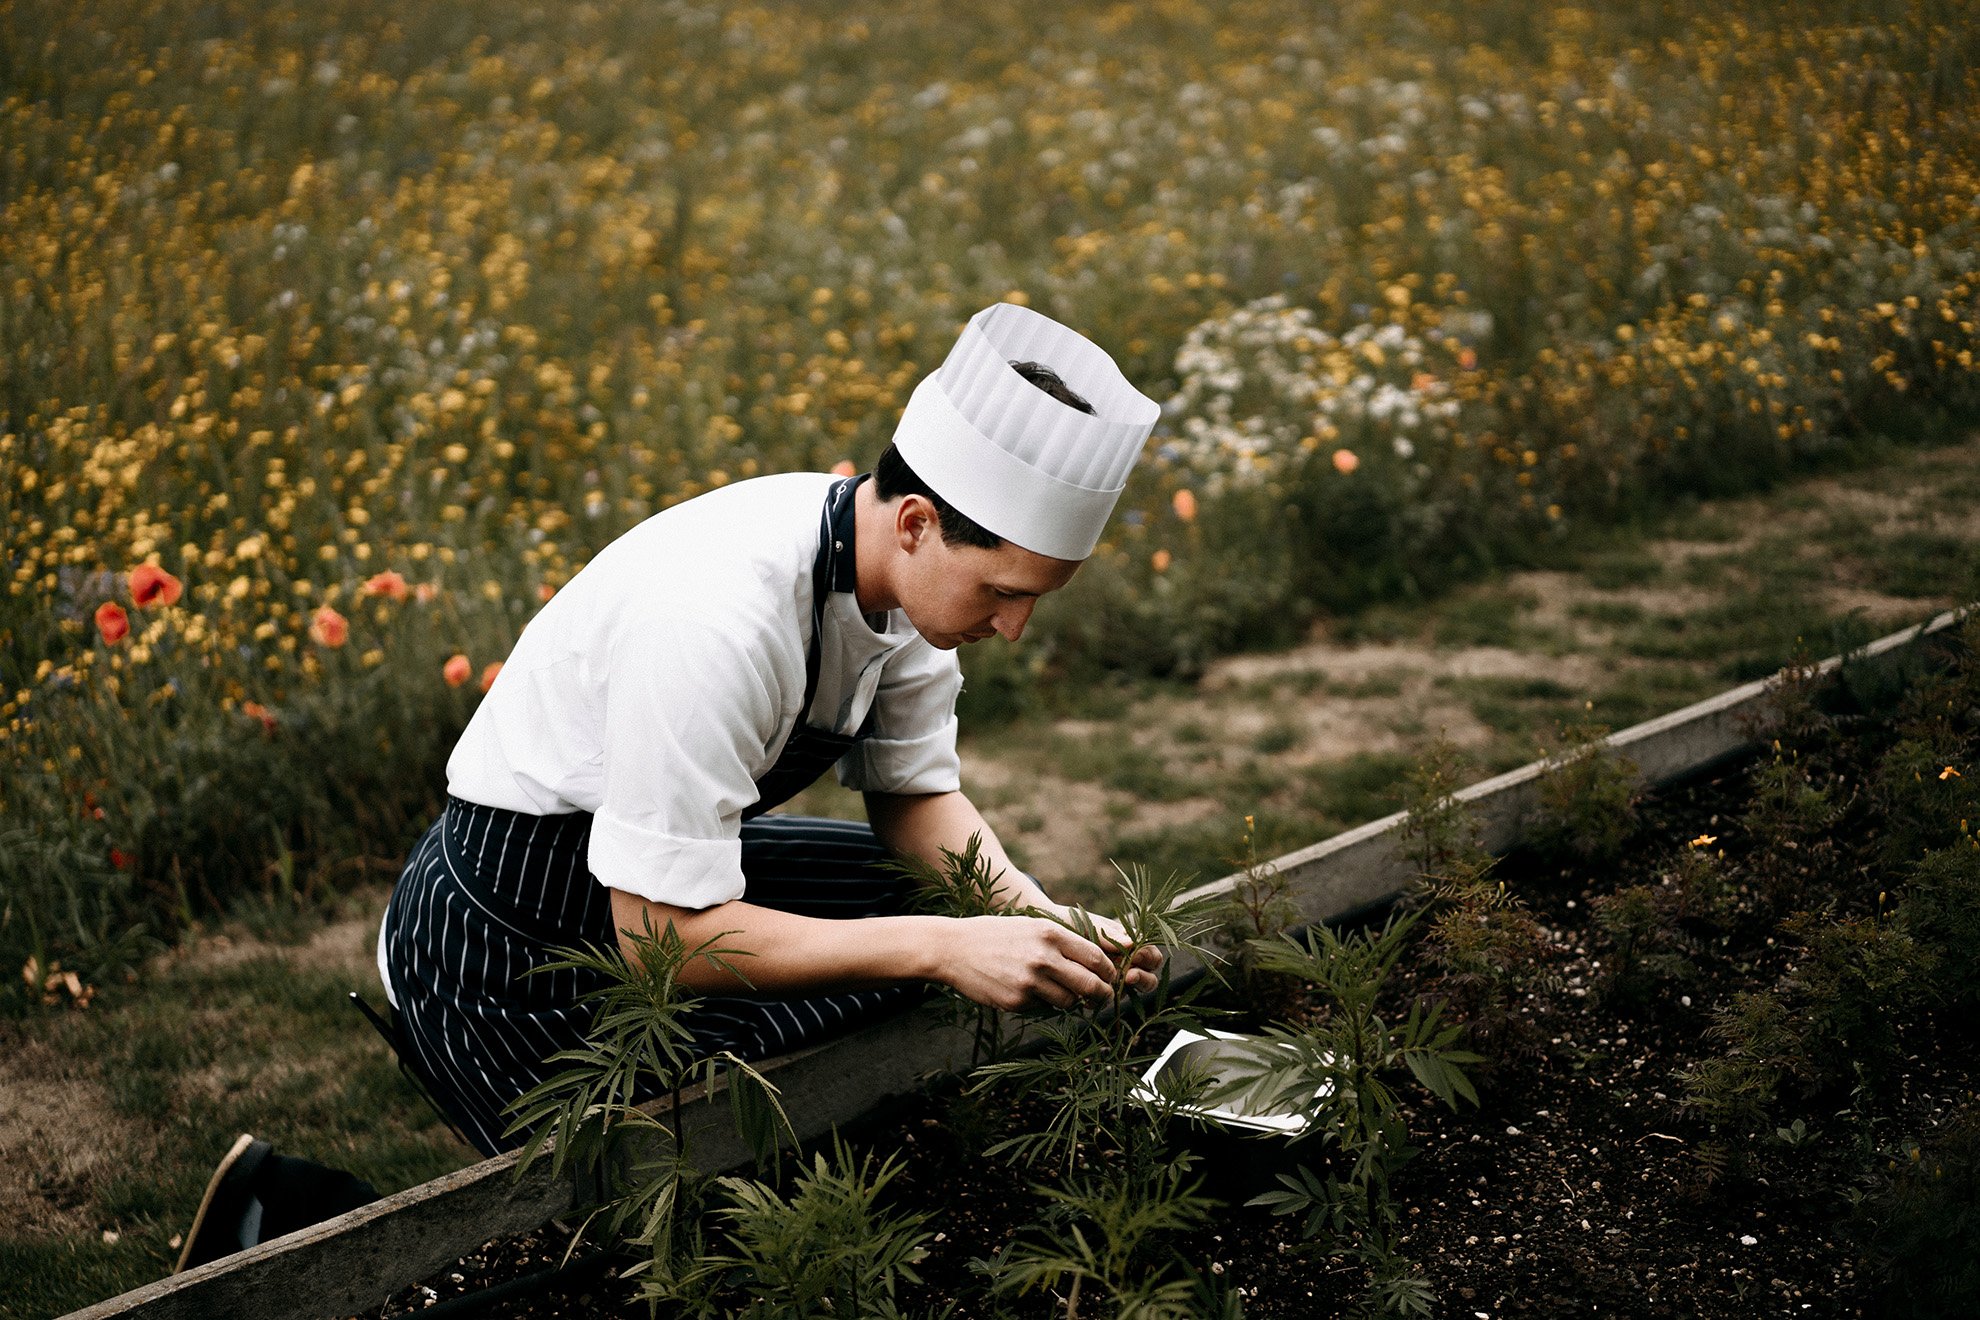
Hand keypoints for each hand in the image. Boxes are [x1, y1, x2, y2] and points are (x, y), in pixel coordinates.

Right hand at [938, 915, 1122, 1011]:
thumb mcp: (1032, 925)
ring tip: (1060, 991)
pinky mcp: (1016, 1001)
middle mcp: (1043, 958)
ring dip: (1071, 1000)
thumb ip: (1063, 941)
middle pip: (1090, 984)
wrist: (954, 949)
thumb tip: (1098, 962)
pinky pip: (1043, 1008)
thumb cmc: (997, 934)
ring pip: (1069, 1001)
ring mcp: (1029, 982)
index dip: (1109, 971)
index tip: (1111, 977)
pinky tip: (1028, 990)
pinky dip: (1043, 1003)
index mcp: (1050, 934)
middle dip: (1102, 994)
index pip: (1096, 957)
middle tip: (1103, 997)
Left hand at [1051, 904, 1164, 995]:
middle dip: (1142, 979)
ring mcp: (1112, 979)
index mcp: (1130, 946)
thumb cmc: (1072, 923)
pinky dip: (1099, 1000)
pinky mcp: (1094, 991)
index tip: (1136, 957)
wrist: (1044, 929)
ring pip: (1129, 992)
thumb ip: (1110, 934)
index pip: (1152, 956)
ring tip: (1110, 987)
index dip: (1149, 958)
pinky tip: (1088, 998)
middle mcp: (1125, 964)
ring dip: (1124, 991)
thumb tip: (1133, 943)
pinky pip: (1103, 1001)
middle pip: (1148, 978)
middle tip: (1128, 976)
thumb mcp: (1091, 924)